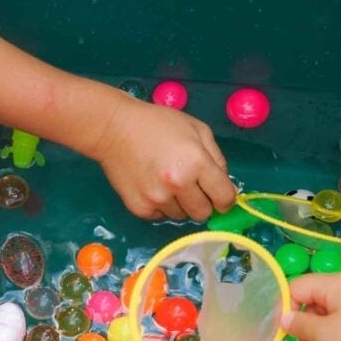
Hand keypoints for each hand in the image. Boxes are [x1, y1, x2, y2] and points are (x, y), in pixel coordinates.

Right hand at [91, 97, 235, 220]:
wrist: (114, 129)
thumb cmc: (158, 124)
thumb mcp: (197, 130)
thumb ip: (217, 159)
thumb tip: (226, 189)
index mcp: (197, 163)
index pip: (224, 198)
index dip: (225, 199)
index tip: (219, 196)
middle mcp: (178, 185)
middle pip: (204, 214)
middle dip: (203, 203)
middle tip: (192, 188)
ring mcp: (157, 199)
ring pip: (181, 216)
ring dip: (180, 204)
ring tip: (166, 182)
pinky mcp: (140, 208)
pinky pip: (161, 216)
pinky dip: (161, 206)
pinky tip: (152, 186)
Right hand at [281, 273, 340, 340]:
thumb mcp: (324, 335)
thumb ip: (300, 325)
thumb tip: (286, 318)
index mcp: (337, 283)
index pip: (298, 287)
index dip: (286, 308)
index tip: (285, 333)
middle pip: (315, 301)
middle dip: (306, 326)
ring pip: (331, 315)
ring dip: (322, 336)